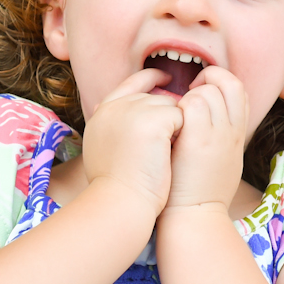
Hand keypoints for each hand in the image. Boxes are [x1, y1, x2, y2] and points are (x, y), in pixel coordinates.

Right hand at [82, 69, 183, 215]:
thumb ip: (112, 126)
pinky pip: (182, 117)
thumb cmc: (115, 187)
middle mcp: (117, 105)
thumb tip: (121, 114)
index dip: (151, 79)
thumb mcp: (102, 148)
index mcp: (104, 111)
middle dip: (167, 118)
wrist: (119, 204)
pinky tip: (171, 154)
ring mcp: (135, 110)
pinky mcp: (155, 119)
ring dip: (175, 129)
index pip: (133, 81)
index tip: (166, 80)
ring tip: (164, 155)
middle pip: (157, 97)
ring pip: (172, 107)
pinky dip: (182, 135)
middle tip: (163, 147)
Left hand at [165, 67, 247, 212]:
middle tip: (188, 91)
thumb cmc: (201, 194)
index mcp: (240, 135)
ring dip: (190, 93)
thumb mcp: (225, 162)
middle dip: (208, 78)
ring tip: (177, 110)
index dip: (220, 84)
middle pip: (230, 83)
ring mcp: (217, 135)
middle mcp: (233, 131)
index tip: (202, 93)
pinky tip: (169, 120)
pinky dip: (179, 104)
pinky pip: (192, 103)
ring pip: (209, 91)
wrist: (195, 218)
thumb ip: (221, 138)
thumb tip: (210, 120)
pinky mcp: (198, 140)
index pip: (239, 91)